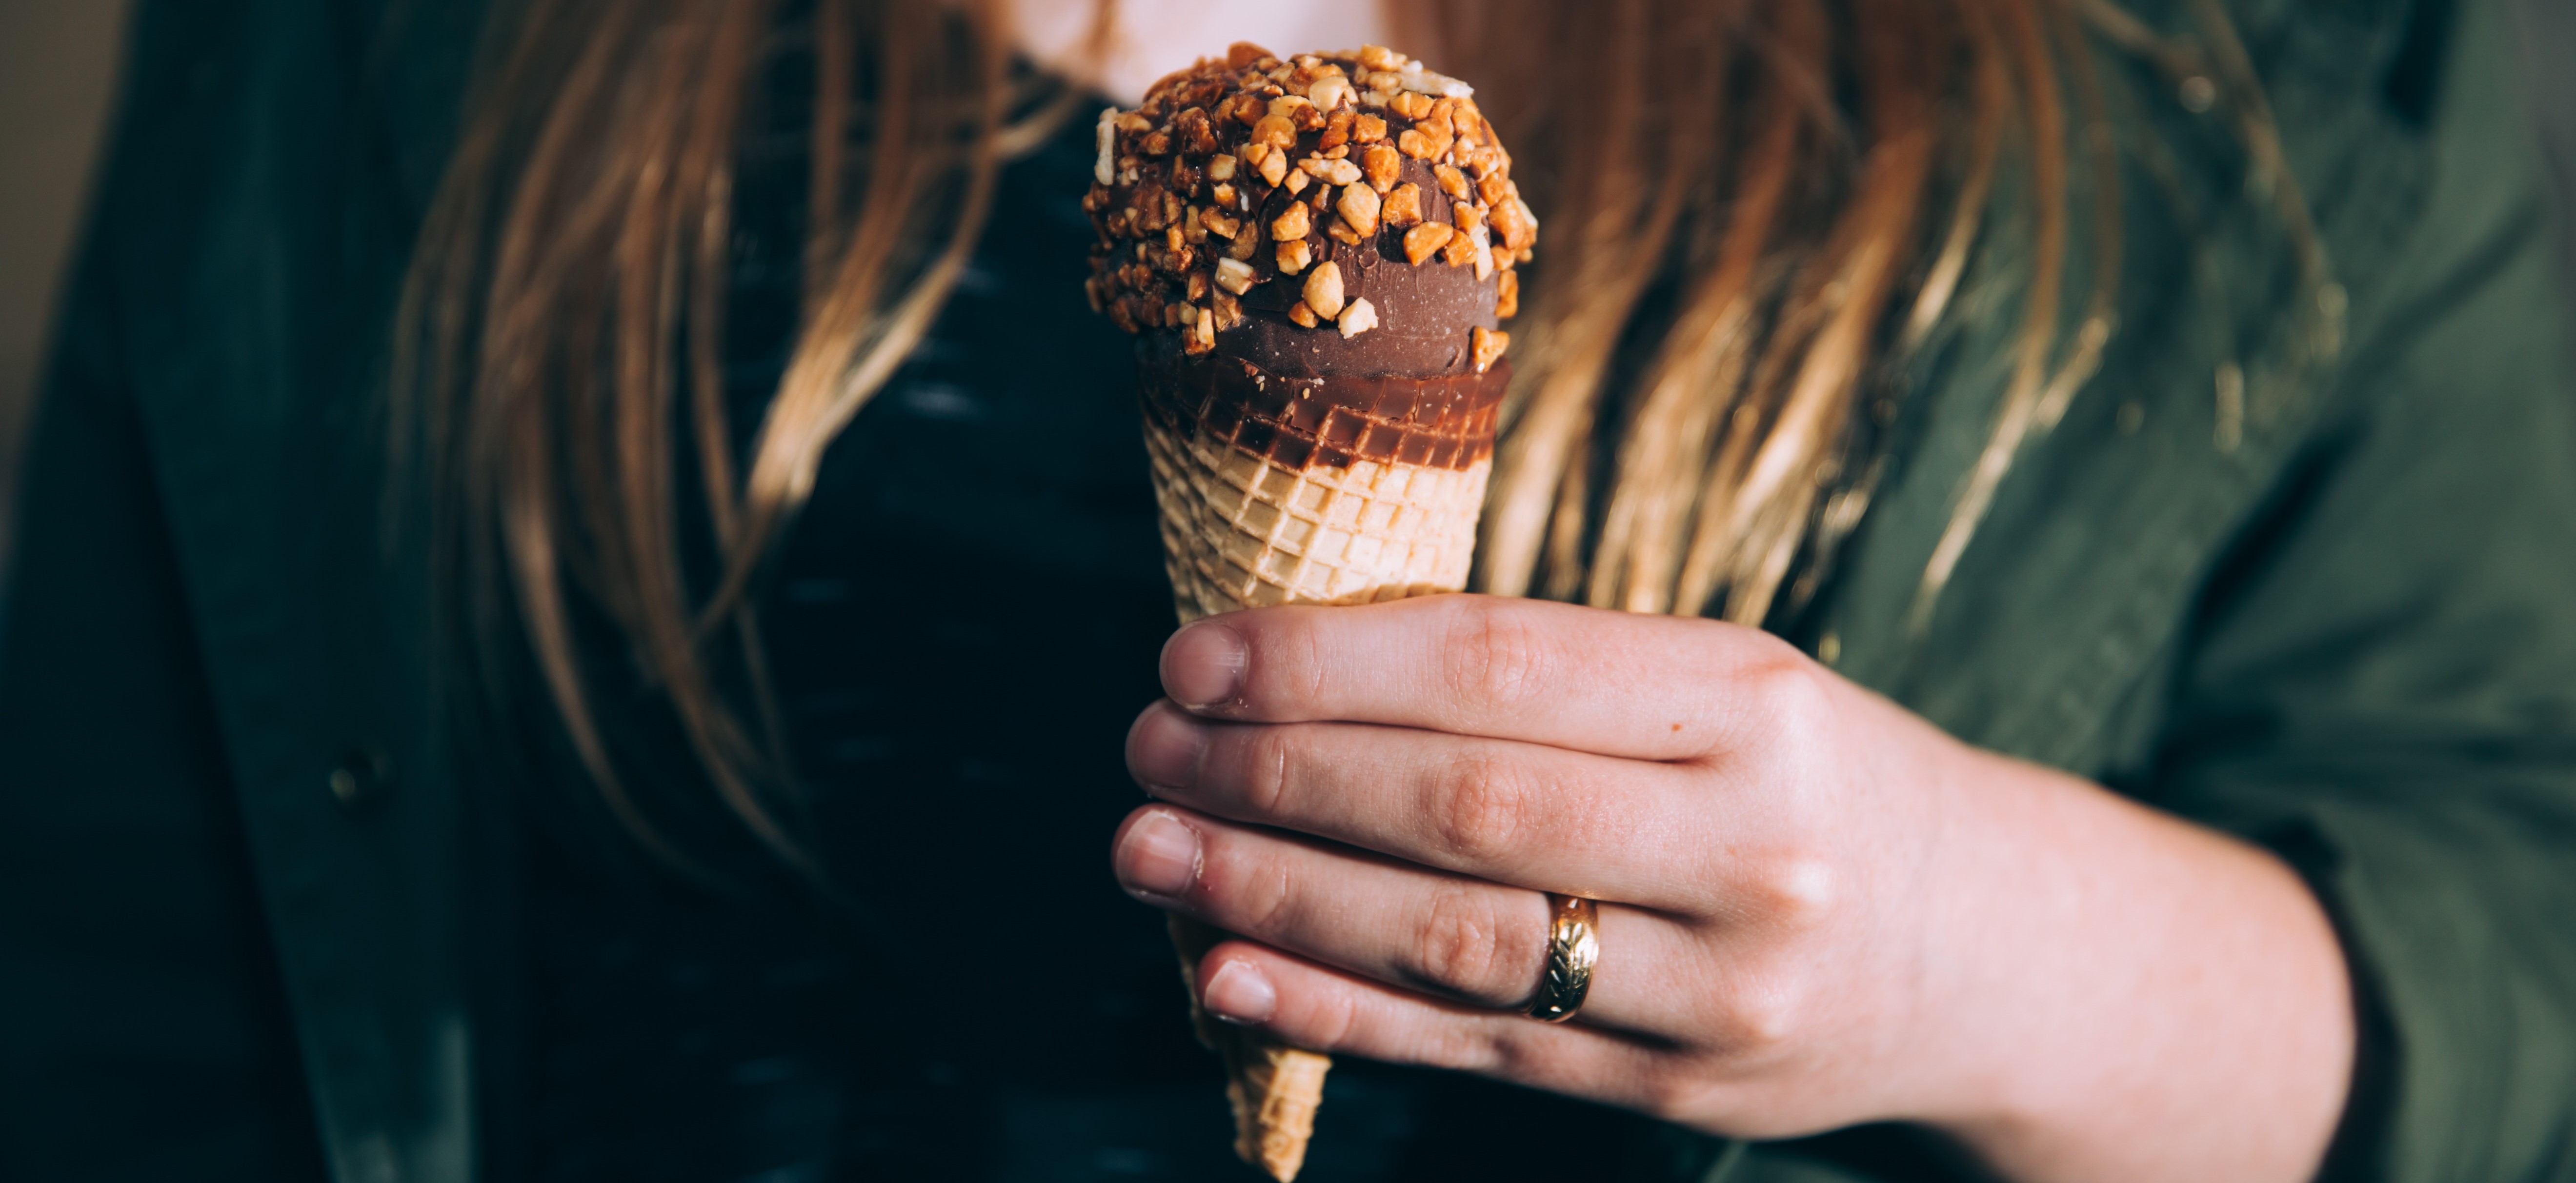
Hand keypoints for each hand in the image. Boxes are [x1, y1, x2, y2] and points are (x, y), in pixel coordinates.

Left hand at [1111, 595, 2353, 1182]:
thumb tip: (1301, 673)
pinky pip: (1479, 1046)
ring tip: (1148, 854)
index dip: (1325, 661)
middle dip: (1274, 776)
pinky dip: (1338, 1012)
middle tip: (1145, 750)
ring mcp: (1722, 987)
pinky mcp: (1684, 1094)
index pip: (1500, 664)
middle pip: (1463, 806)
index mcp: (1754, 700)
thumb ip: (1548, 681)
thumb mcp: (1728, 687)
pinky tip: (1225, 972)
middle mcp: (1748, 844)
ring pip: (1454, 938)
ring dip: (1275, 896)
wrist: (1994, 952)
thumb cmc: (1813, 783)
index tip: (1195, 654)